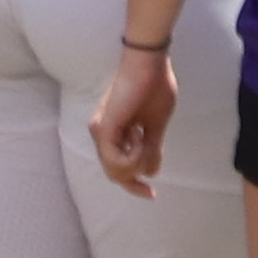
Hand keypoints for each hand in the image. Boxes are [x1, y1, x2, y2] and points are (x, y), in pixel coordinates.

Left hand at [89, 40, 178, 192]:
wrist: (149, 63)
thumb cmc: (155, 86)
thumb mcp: (157, 125)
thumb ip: (152, 148)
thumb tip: (151, 172)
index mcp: (114, 132)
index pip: (117, 169)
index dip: (134, 186)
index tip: (152, 194)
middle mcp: (102, 134)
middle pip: (115, 174)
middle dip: (135, 177)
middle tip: (149, 174)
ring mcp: (100, 132)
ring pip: (115, 172)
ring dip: (137, 162)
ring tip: (145, 137)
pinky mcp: (103, 129)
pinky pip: (116, 161)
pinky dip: (133, 156)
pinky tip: (140, 136)